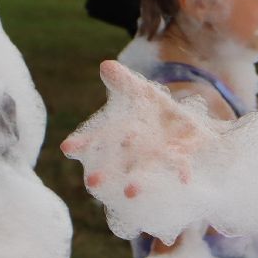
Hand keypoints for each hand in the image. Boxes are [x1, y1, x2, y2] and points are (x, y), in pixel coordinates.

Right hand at [61, 60, 218, 241]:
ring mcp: (158, 158)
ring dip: (138, 181)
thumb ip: (124, 83)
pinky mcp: (182, 158)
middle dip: (105, 173)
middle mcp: (137, 152)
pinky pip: (182, 166)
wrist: (191, 127)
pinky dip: (182, 171)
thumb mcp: (142, 93)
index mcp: (122, 135)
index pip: (98, 140)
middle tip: (92, 183)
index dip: (83, 144)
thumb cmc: (157, 112)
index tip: (67, 148)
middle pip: (118, 163)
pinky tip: (185, 179)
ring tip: (130, 193)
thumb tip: (106, 64)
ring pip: (146, 170)